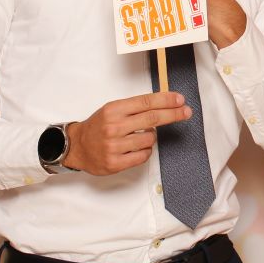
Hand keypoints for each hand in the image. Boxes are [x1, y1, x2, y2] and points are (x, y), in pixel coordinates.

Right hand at [63, 91, 191, 174]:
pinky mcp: (116, 163)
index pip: (146, 102)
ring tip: (139, 136)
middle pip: (152, 118)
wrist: (77, 147)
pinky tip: (135, 148)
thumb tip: (164, 103)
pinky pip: (144, 156)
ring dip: (151, 137)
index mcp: (114, 110)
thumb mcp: (113, 109)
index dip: (166, 100)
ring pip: (150, 139)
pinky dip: (145, 151)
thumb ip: (135, 107)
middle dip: (173, 114)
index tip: (180, 99)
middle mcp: (114, 127)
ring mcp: (115, 146)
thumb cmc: (98, 126)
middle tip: (186, 112)